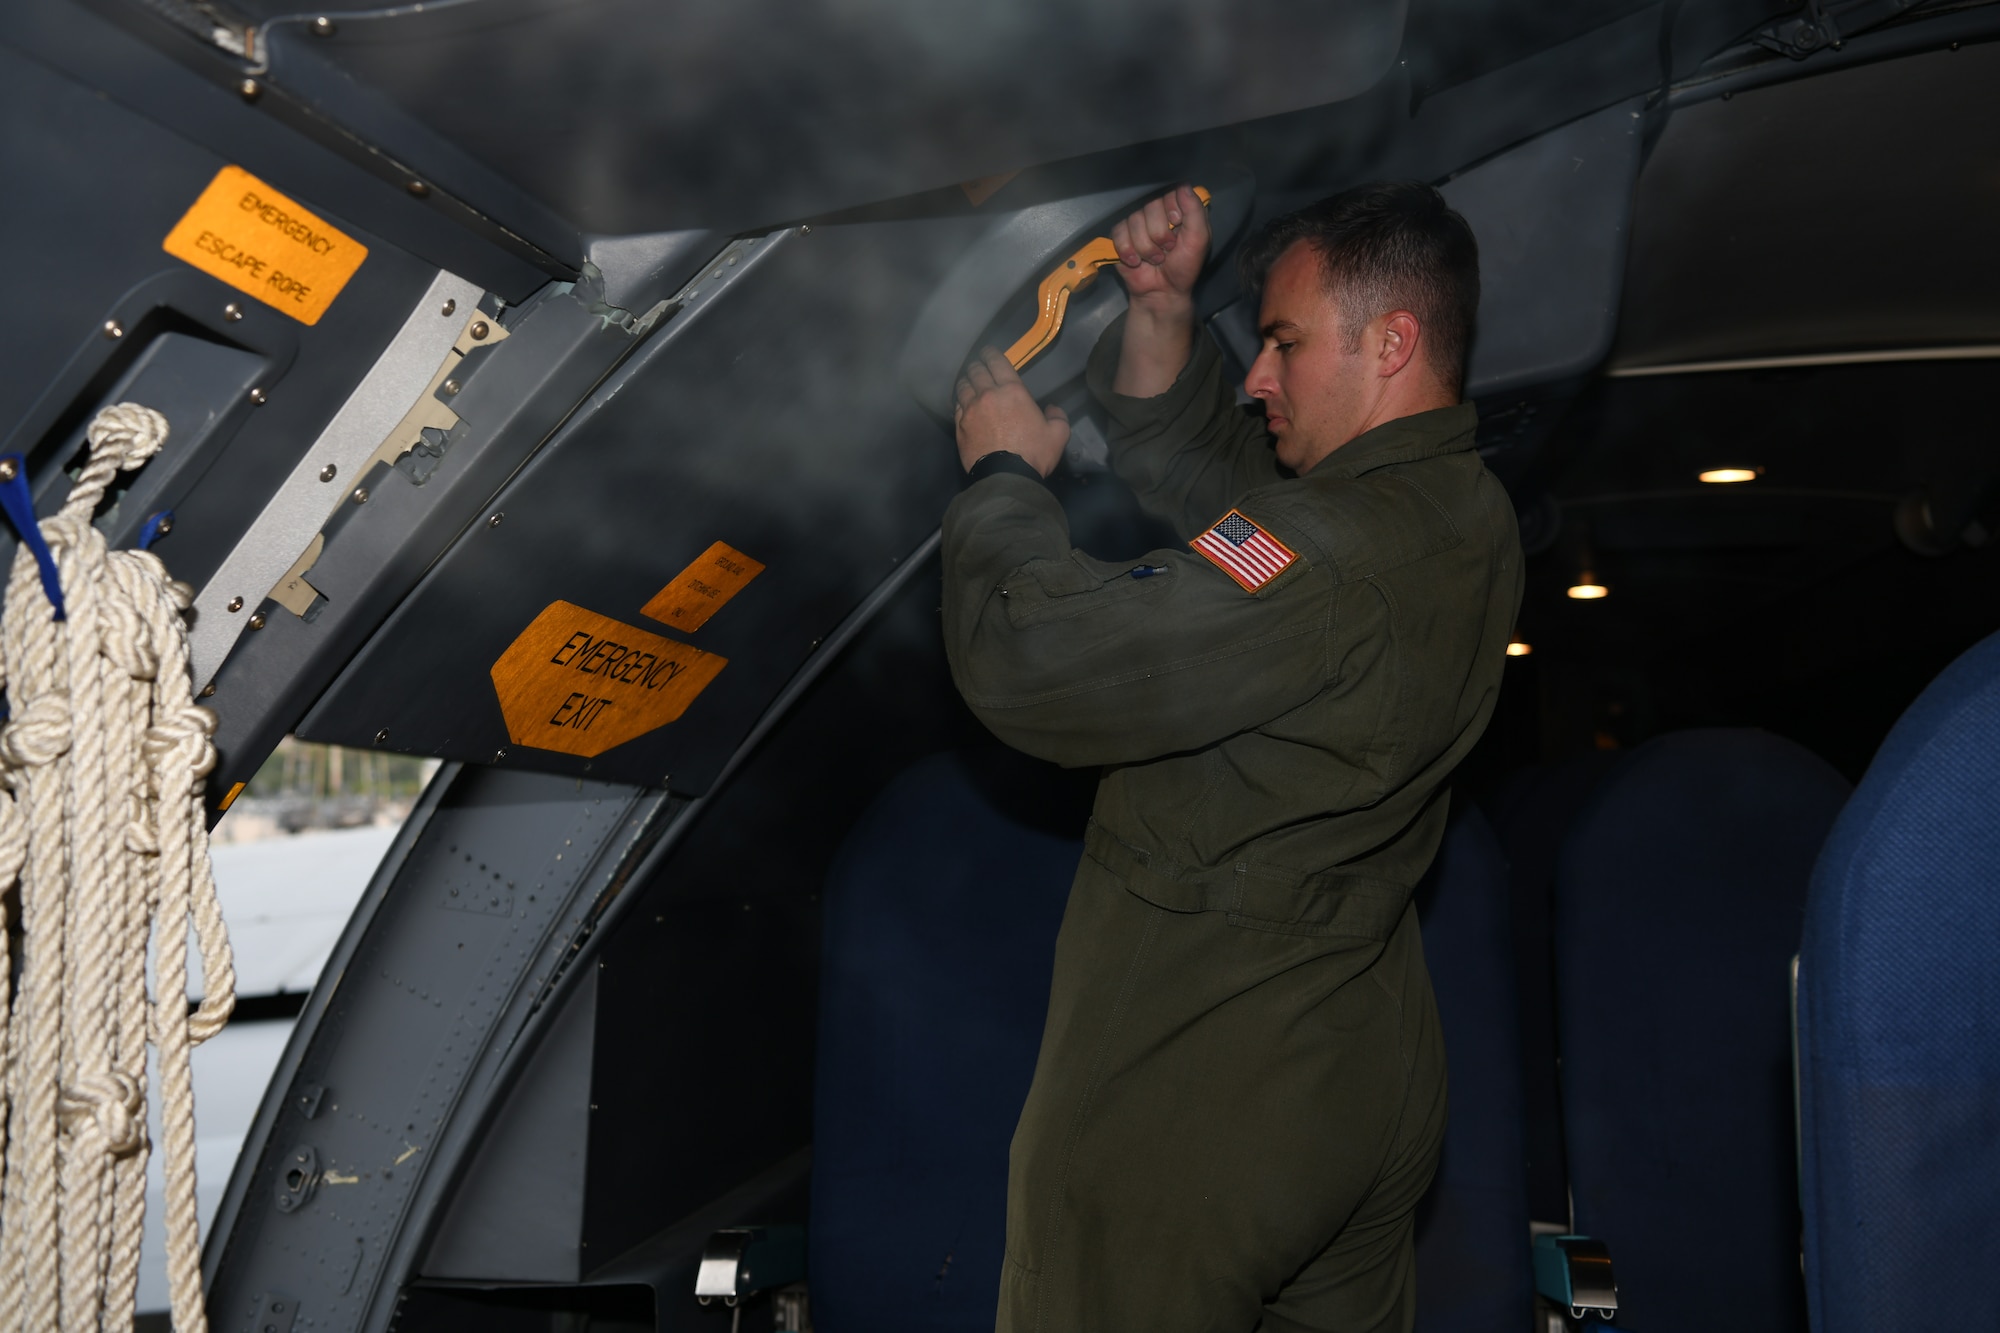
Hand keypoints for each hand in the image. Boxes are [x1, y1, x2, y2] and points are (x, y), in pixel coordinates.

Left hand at [954, 347, 1069, 476]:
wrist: (1007, 477)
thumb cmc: (1033, 454)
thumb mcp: (1058, 434)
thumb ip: (1058, 416)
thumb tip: (1052, 409)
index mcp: (1013, 392)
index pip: (998, 363)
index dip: (991, 353)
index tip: (988, 351)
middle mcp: (988, 395)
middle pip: (977, 371)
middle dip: (977, 364)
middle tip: (978, 364)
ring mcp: (971, 410)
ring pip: (963, 386)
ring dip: (966, 380)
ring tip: (968, 380)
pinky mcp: (960, 426)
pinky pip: (956, 406)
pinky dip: (959, 400)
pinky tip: (962, 402)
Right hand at [1108, 184, 1210, 312]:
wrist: (1163, 292)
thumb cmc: (1184, 266)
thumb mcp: (1199, 239)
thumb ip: (1195, 210)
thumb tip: (1183, 185)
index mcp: (1177, 208)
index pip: (1169, 190)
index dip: (1172, 208)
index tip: (1178, 225)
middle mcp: (1156, 212)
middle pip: (1150, 204)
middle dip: (1159, 233)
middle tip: (1168, 248)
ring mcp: (1137, 222)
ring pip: (1134, 220)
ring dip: (1146, 246)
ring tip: (1155, 258)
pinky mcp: (1120, 235)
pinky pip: (1119, 232)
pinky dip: (1129, 250)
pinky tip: (1137, 261)